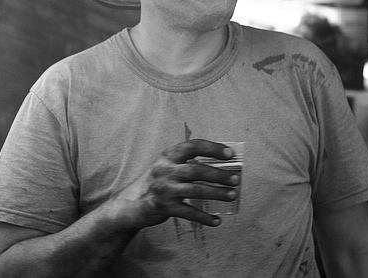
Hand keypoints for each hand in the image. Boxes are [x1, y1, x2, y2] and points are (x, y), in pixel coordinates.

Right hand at [114, 139, 239, 228]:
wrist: (131, 203)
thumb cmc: (158, 181)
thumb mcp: (167, 166)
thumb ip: (187, 163)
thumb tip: (222, 165)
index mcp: (168, 155)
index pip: (192, 146)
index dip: (212, 148)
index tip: (230, 154)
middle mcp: (165, 170)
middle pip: (197, 170)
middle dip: (219, 174)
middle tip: (236, 179)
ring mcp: (164, 189)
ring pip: (196, 190)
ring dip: (217, 193)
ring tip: (232, 195)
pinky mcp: (164, 207)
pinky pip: (189, 213)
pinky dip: (204, 217)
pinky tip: (217, 221)